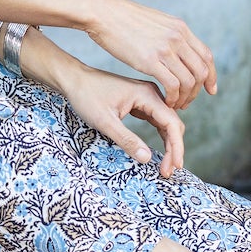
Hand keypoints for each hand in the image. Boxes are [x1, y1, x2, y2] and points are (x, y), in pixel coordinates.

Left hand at [61, 65, 188, 177]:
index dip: (176, 147)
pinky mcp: (141, 103)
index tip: (175, 166)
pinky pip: (158, 121)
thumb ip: (126, 139)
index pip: (171, 123)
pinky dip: (162, 137)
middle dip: (174, 149)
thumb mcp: (104, 121)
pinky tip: (161, 152)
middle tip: (168, 171)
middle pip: (173, 124)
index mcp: (146, 94)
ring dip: (169, 144)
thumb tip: (147, 158)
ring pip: (167, 123)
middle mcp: (151, 93)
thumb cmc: (86, 96)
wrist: (74, 80)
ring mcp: (147, 97)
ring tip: (166, 166)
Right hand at [84, 0, 216, 109]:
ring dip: (185, 98)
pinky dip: (173, 98)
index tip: (210, 89)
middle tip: (187, 101)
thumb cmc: (121, 18)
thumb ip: (168, 34)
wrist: (103, 12)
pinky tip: (166, 101)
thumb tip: (174, 46)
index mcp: (180, 28)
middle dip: (198, 91)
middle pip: (201, 71)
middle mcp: (177, 38)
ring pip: (189, 81)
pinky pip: (172, 85)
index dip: (211, 75)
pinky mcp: (150, 60)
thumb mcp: (154, 21)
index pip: (206, 55)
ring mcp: (165, 49)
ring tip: (175, 104)